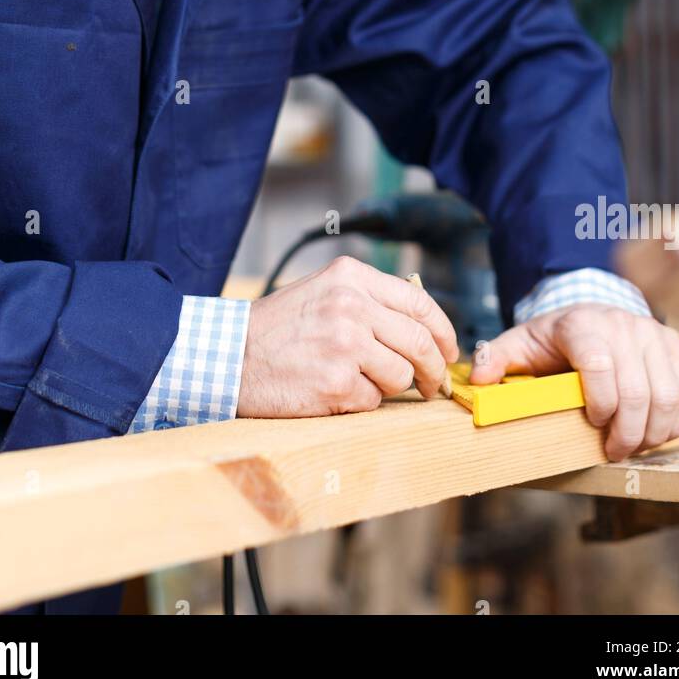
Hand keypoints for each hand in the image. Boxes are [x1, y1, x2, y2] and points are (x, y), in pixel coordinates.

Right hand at [237, 255, 459, 417]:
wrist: (230, 356)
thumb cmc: (280, 327)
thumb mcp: (324, 290)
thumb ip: (370, 299)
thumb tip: (424, 326)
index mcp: (350, 276)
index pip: (419, 302)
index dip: (443, 331)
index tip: (448, 350)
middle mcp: (350, 305)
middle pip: (419, 342)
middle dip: (434, 369)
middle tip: (434, 385)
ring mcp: (344, 345)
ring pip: (401, 376)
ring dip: (389, 386)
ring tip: (359, 381)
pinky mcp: (336, 384)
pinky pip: (373, 401)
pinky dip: (360, 402)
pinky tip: (333, 391)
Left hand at [469, 305, 678, 460]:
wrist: (588, 310)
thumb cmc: (552, 338)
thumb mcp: (519, 344)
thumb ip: (496, 359)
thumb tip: (478, 379)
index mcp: (581, 324)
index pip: (598, 363)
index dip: (600, 402)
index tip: (593, 422)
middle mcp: (621, 324)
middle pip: (637, 389)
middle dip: (626, 432)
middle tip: (613, 450)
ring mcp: (651, 333)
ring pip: (668, 395)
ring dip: (652, 432)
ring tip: (633, 445)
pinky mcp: (673, 345)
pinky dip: (674, 422)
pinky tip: (654, 433)